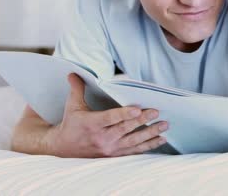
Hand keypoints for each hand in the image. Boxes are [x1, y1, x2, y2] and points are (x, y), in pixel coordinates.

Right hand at [46, 73, 168, 157]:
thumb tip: (73, 72)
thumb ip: (77, 89)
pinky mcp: (115, 155)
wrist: (63, 149)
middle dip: (143, 121)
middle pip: (125, 129)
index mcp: (92, 124)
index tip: (137, 110)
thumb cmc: (71, 124)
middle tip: (157, 112)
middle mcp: (102, 138)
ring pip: (133, 141)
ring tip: (164, 126)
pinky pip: (135, 151)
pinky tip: (161, 139)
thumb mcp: (72, 106)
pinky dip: (149, 146)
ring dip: (150, 133)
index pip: (110, 118)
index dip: (124, 114)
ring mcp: (110, 148)